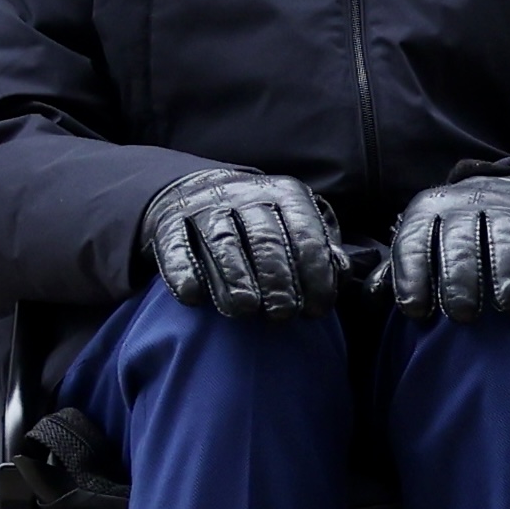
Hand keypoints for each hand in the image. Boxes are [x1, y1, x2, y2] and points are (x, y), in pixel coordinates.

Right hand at [142, 165, 342, 320]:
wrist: (198, 193)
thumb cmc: (263, 224)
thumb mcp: (298, 226)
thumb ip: (322, 248)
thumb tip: (339, 272)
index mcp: (286, 194)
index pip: (306, 235)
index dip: (314, 274)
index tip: (316, 310)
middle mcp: (245, 194)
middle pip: (265, 239)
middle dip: (277, 280)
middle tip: (282, 315)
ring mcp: (205, 205)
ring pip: (222, 242)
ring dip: (234, 278)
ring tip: (246, 311)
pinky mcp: (170, 220)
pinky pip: (176, 246)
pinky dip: (183, 271)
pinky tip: (194, 297)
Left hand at [385, 174, 509, 323]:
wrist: (503, 193)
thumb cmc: (450, 235)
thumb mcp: (419, 243)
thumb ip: (396, 271)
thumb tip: (373, 300)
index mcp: (427, 212)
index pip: (414, 243)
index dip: (412, 277)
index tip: (415, 313)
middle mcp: (464, 205)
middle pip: (460, 242)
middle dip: (460, 279)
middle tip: (463, 316)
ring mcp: (505, 207)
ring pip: (504, 239)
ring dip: (507, 273)